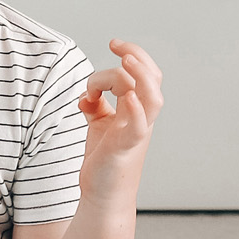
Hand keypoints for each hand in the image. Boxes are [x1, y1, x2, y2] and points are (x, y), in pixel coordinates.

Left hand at [77, 38, 161, 204]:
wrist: (103, 194)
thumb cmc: (103, 160)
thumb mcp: (99, 126)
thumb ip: (96, 106)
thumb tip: (86, 95)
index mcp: (138, 110)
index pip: (146, 74)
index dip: (134, 54)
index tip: (113, 44)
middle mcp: (142, 118)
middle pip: (153, 79)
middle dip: (137, 56)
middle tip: (115, 44)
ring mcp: (136, 132)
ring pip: (152, 97)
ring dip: (141, 75)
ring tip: (125, 60)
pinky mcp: (124, 147)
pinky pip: (139, 125)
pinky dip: (136, 109)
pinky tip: (125, 98)